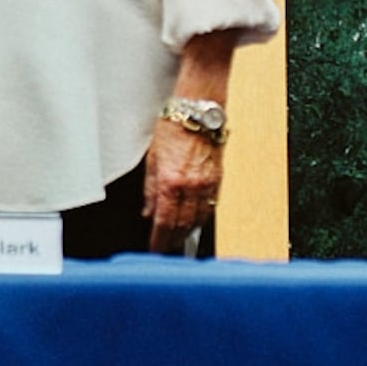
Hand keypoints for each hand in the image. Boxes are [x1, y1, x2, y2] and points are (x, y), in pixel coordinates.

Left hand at [143, 117, 222, 250]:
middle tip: (165, 248)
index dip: (159, 239)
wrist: (197, 117)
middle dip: (172, 240)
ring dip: (187, 234)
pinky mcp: (217, 183)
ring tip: (177, 240)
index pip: (164, 221)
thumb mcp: (151, 160)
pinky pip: (209, 209)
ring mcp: (206, 187)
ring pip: (198, 221)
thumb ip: (150, 189)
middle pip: (182, 225)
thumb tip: (148, 212)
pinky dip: (200, 220)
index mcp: (170, 182)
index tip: (155, 248)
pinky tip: (194, 224)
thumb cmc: (172, 131)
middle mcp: (190, 187)